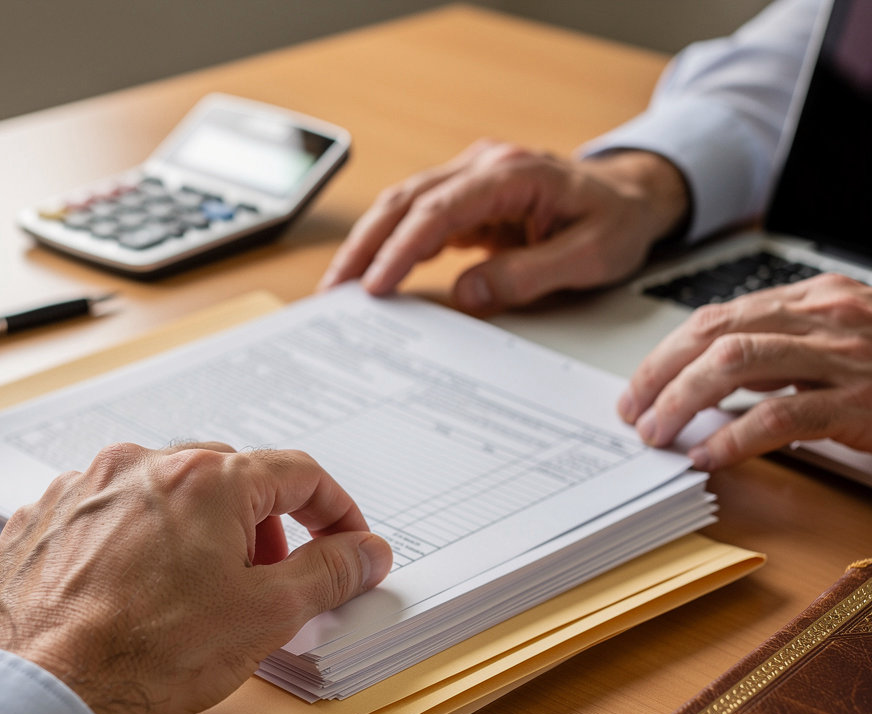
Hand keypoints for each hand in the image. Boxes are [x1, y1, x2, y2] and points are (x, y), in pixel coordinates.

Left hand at [0, 443, 391, 713]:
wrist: (43, 692)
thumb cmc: (152, 654)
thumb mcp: (266, 615)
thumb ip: (329, 572)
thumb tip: (367, 551)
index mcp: (206, 479)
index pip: (298, 474)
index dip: (335, 512)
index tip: (346, 545)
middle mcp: (142, 465)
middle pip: (231, 479)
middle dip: (264, 526)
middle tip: (267, 581)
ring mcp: (86, 487)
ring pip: (167, 492)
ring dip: (200, 530)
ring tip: (196, 589)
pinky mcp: (46, 517)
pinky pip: (111, 511)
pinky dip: (139, 539)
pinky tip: (137, 587)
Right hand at [319, 140, 688, 314]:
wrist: (630, 199)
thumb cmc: (616, 222)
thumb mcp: (590, 255)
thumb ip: (530, 275)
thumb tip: (468, 295)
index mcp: (513, 173)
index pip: (440, 209)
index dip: (403, 247)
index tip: (377, 284)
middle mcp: (484, 167)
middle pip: (406, 200)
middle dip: (365, 245)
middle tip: (334, 289)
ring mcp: (471, 181)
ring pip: (403, 207)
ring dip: (369, 245)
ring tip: (340, 287)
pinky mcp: (467, 202)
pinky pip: (417, 221)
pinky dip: (390, 247)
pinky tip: (372, 277)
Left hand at [618, 274, 871, 469]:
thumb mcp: (836, 350)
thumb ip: (780, 359)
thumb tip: (707, 390)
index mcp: (813, 300)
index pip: (715, 318)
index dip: (665, 354)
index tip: (638, 388)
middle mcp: (824, 316)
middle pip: (713, 335)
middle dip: (660, 375)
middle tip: (634, 414)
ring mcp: (844, 356)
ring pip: (735, 363)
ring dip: (682, 402)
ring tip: (658, 435)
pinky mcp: (861, 401)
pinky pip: (779, 416)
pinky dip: (732, 438)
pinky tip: (708, 457)